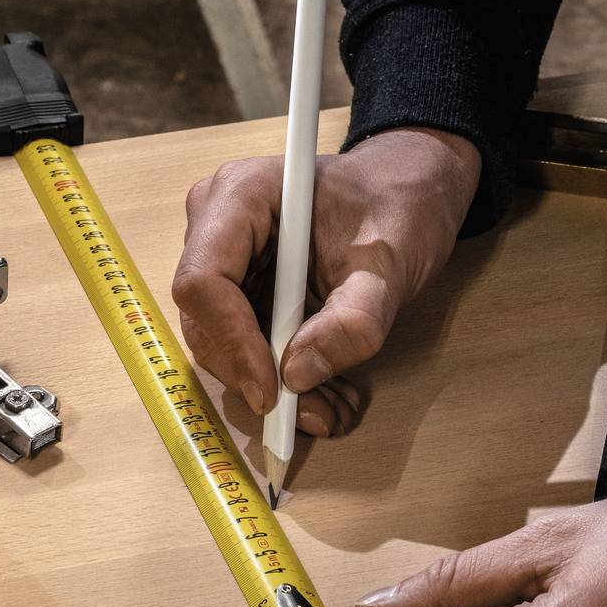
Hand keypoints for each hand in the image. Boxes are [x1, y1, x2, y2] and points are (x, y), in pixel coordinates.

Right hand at [171, 128, 479, 435]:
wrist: (402, 193)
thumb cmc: (397, 206)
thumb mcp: (391, 263)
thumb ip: (353, 319)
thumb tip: (298, 374)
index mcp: (242, 195)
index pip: (203, 279)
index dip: (230, 340)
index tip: (273, 389)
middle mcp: (217, 225)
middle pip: (204, 319)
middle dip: (253, 374)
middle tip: (312, 413)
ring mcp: (224, 258)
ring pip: (220, 342)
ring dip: (273, 386)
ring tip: (334, 407)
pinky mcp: (237, 289)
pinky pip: (242, 344)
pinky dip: (283, 378)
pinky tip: (328, 391)